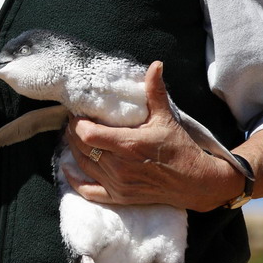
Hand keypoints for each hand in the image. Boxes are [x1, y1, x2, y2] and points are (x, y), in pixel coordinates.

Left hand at [65, 61, 243, 210]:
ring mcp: (117, 184)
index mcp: (128, 145)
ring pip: (83, 165)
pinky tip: (68, 169)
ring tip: (72, 137)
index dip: (76, 123)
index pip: (88, 134)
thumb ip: (155, 92)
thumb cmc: (180, 148)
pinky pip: (88, 191)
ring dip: (73, 151)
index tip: (76, 113)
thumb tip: (155, 65)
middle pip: (81, 148)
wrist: (194, 181)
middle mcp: (118, 166)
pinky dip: (75, 181)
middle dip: (72, 133)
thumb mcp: (166, 118)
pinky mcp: (119, 197)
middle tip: (72, 122)